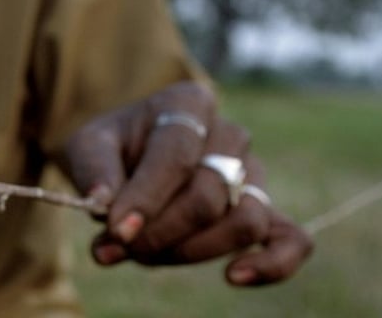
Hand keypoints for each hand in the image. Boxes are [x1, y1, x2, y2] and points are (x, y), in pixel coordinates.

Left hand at [62, 82, 312, 285]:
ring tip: (144, 256)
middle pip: (208, 195)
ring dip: (193, 250)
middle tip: (117, 247)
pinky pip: (293, 240)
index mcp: (187, 103)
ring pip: (244, 221)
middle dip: (160, 232)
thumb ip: (94, 171)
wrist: (131, 158)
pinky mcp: (266, 211)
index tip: (116, 230)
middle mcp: (229, 134)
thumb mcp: (88, 146)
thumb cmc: (112, 149)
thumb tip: (104, 204)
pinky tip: (233, 276)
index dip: (147, 197)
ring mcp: (252, 173)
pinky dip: (272, 264)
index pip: (176, 154)